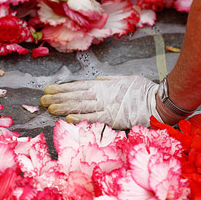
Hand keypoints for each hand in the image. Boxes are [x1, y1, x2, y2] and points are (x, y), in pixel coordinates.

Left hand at [40, 76, 161, 128]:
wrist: (158, 102)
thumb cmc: (143, 92)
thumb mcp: (124, 81)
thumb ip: (109, 82)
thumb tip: (98, 81)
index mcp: (102, 87)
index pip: (77, 87)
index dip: (61, 89)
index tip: (48, 90)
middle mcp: (101, 95)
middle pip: (74, 96)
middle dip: (57, 98)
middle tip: (41, 100)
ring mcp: (105, 106)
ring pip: (80, 106)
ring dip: (63, 108)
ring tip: (49, 108)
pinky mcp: (112, 118)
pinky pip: (93, 118)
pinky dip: (81, 118)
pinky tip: (68, 118)